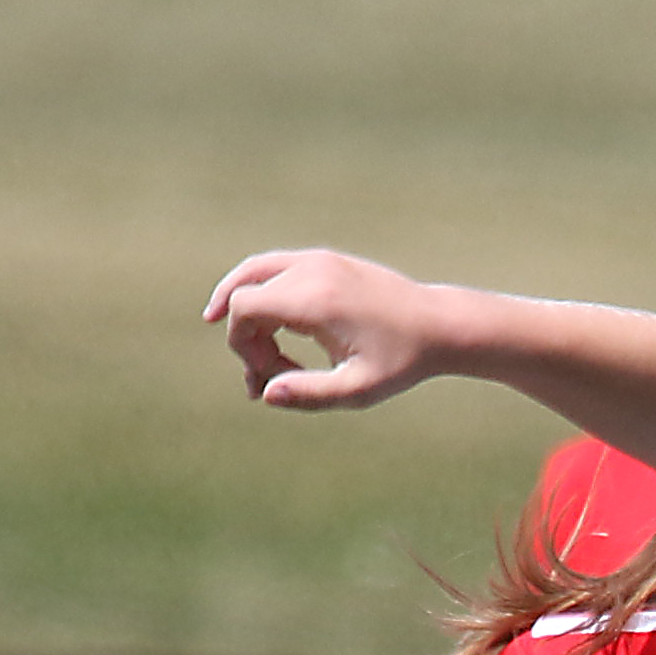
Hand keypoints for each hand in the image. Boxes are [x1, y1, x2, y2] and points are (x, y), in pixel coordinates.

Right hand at [203, 249, 454, 411]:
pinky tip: (262, 317)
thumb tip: (266, 395)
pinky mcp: (327, 260)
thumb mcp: (359, 389)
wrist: (438, 325)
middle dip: (244, 333)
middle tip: (259, 373)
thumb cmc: (401, 361)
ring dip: (242, 303)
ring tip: (217, 321)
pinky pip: (276, 268)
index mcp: (314, 299)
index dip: (244, 346)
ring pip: (255, 272)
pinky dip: (262, 291)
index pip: (244, 308)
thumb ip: (311, 394)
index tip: (269, 378)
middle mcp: (311, 270)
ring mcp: (318, 259)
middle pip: (245, 292)